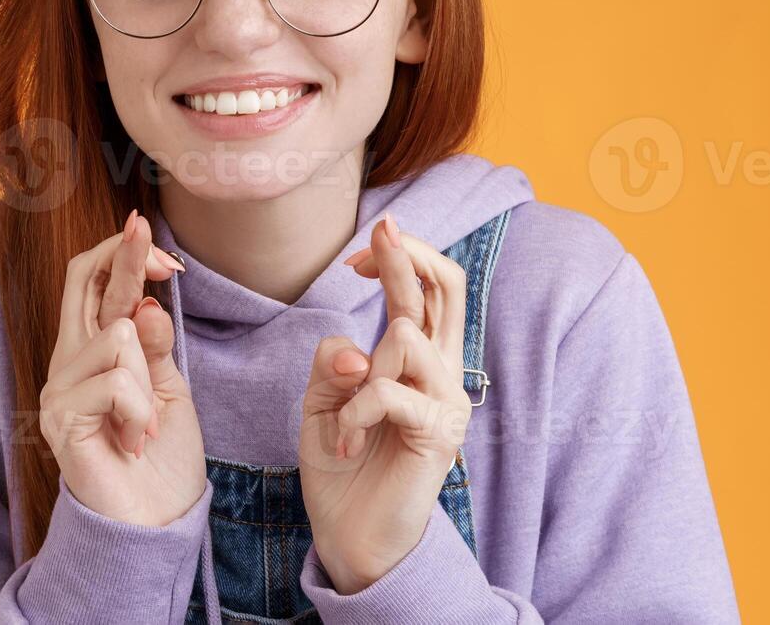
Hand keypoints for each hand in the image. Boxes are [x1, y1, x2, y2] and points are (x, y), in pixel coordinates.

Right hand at [37, 209, 205, 526]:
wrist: (154, 523)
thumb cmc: (161, 458)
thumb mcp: (168, 390)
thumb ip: (155, 347)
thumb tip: (147, 302)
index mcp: (92, 352)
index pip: (91, 284)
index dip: (119, 253)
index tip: (151, 235)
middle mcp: (67, 363)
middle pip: (84, 284)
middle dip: (123, 257)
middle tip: (145, 230)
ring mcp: (58, 390)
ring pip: (118, 337)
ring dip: (149, 382)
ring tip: (145, 426)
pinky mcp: (59, 418)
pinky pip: (116, 381)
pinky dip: (141, 410)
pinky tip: (134, 441)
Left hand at [297, 214, 473, 592]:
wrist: (354, 539)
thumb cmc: (342, 469)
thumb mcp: (323, 404)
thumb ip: (333, 366)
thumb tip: (353, 349)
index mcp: (418, 359)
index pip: (429, 287)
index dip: (399, 257)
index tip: (356, 258)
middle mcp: (442, 372)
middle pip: (444, 288)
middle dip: (407, 254)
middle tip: (379, 230)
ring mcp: (446, 402)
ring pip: (405, 337)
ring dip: (355, 377)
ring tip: (340, 423)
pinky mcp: (437, 434)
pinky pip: (386, 392)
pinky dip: (351, 414)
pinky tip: (343, 444)